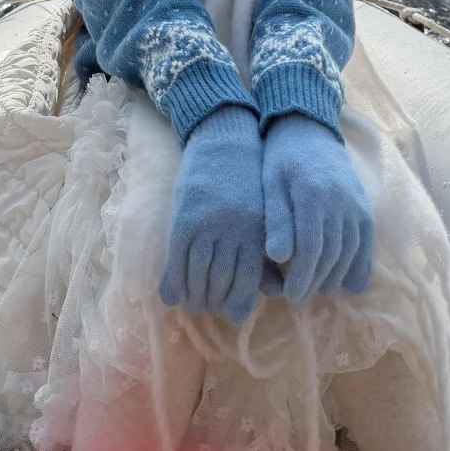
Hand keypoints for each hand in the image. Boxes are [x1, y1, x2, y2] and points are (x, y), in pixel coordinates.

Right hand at [159, 104, 264, 323]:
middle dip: (214, 300)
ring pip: (198, 272)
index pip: (247, 279)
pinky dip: (174, 279)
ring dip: (194, 294)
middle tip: (209, 308)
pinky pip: (177, 257)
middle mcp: (232, 230)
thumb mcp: (265, 213)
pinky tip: (172, 295)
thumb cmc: (250, 178)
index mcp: (256, 230)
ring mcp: (205, 223)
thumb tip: (276, 291)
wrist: (225, 138)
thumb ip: (266, 249)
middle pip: (221, 279)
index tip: (233, 313)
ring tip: (193, 303)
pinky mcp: (184, 216)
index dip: (238, 301)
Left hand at [262, 112, 373, 302]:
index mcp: (312, 195)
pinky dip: (362, 264)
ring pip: (352, 251)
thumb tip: (278, 257)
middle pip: (333, 254)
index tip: (288, 293)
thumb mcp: (271, 183)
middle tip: (299, 295)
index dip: (302, 276)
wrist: (308, 128)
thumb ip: (277, 219)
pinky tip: (352, 283)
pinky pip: (367, 240)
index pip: (311, 249)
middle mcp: (340, 201)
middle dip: (316, 280)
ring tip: (320, 288)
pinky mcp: (364, 205)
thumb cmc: (281, 157)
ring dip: (337, 276)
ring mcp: (356, 203)